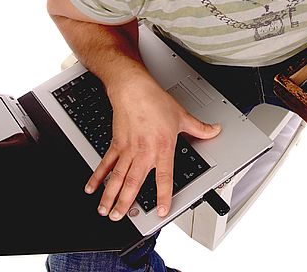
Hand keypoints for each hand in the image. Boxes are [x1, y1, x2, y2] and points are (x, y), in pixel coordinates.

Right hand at [85, 76, 220, 220]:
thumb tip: (214, 130)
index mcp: (162, 148)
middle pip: (134, 183)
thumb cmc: (155, 101)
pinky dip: (98, 177)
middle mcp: (144, 152)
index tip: (161, 211)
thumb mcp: (182, 116)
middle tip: (119, 217)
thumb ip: (199, 128)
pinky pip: (106, 163)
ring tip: (105, 211)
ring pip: (117, 177)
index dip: (163, 196)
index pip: (164, 177)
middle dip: (125, 203)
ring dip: (110, 195)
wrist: (133, 89)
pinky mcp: (116, 144)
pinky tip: (92, 188)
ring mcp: (127, 149)